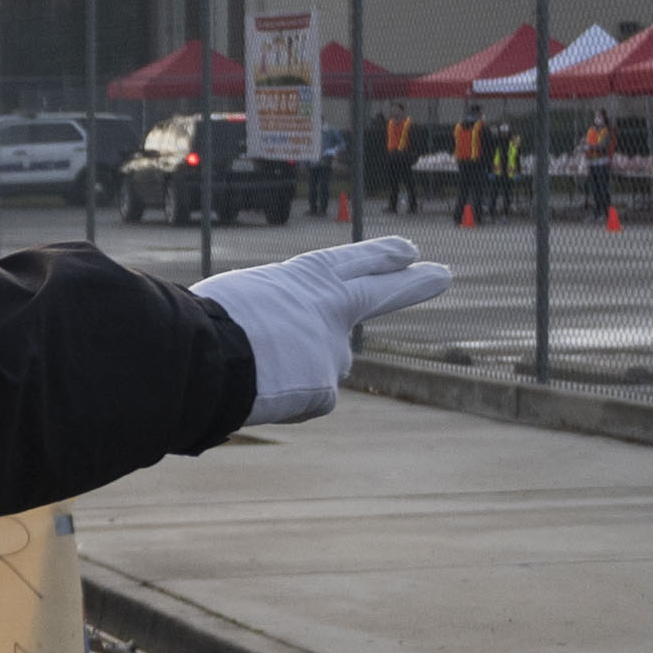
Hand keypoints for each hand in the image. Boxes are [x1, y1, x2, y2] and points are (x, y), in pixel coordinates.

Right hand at [204, 233, 452, 421]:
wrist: (209, 355)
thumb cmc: (209, 319)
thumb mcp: (246, 297)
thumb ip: (278, 313)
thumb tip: (285, 347)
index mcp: (306, 278)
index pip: (354, 262)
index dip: (383, 256)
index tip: (410, 251)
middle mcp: (332, 310)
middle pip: (383, 293)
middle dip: (416, 283)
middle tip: (443, 274)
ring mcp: (333, 352)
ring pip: (317, 368)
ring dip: (292, 371)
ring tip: (255, 367)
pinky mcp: (325, 391)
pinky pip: (302, 400)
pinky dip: (280, 400)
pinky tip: (259, 391)